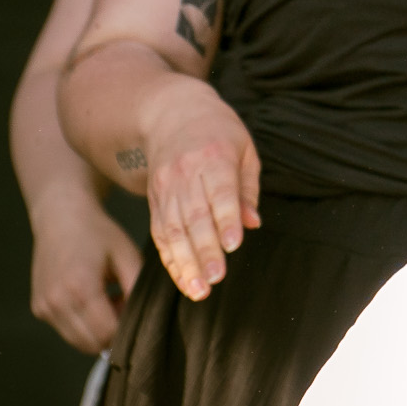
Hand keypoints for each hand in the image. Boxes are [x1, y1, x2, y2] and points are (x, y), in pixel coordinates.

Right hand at [29, 196, 143, 352]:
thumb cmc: (99, 233)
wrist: (60, 217)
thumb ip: (137, 289)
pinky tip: (91, 298)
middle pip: (92, 343)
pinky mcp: (38, 308)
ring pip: (79, 341)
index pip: (108, 333)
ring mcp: (44, 307)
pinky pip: (66, 331)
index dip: (126, 327)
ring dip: (97, 330)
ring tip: (107, 299)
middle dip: (113, 332)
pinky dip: (83, 324)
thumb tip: (144, 318)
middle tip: (122, 302)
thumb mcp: (128, 256)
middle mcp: (56, 302)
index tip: (133, 305)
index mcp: (80, 287)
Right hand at [136, 93, 260, 300]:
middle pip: (193, 216)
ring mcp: (165, 188)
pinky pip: (160, 233)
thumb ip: (247, 188)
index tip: (233, 246)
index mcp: (213, 157)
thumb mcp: (244, 149)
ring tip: (198, 290)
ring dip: (184, 262)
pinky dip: (170, 259)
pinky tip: (182, 279)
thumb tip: (252, 224)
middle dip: (204, 250)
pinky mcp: (154, 201)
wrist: (169, 115)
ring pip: (173, 229)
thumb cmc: (218, 133)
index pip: (219, 193)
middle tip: (215, 278)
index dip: (225, 220)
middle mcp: (184, 174)